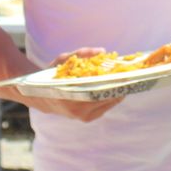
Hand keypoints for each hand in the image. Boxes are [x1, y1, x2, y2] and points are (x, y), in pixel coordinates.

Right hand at [10, 47, 125, 120]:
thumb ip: (82, 54)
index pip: (101, 90)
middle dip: (120, 86)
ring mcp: (83, 117)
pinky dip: (111, 98)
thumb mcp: (63, 60)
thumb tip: (103, 51)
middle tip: (131, 76)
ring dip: (118, 92)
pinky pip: (104, 108)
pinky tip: (117, 88)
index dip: (115, 81)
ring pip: (108, 104)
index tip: (126, 73)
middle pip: (108, 98)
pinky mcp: (87, 118)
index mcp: (73, 97)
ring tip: (126, 81)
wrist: (40, 96)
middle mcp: (79, 111)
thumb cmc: (52, 76)